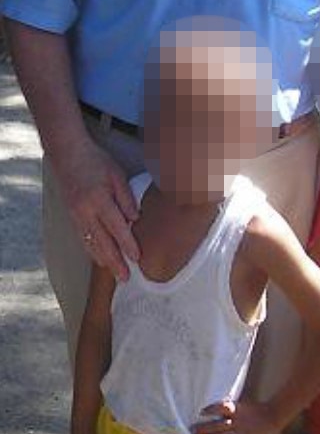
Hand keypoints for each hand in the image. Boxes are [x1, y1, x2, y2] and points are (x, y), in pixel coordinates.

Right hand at [57, 138, 139, 280]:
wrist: (68, 155)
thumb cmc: (96, 162)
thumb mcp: (117, 175)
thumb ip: (126, 198)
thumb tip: (136, 219)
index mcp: (99, 200)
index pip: (117, 228)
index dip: (128, 245)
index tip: (137, 259)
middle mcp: (86, 212)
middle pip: (102, 243)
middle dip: (115, 262)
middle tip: (126, 278)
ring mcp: (76, 216)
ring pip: (91, 244)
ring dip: (104, 261)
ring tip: (115, 274)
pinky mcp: (72, 217)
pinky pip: (83, 239)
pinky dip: (92, 251)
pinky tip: (100, 259)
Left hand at [191, 398, 279, 433]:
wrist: (273, 417)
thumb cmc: (258, 409)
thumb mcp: (244, 404)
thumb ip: (232, 407)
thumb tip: (218, 407)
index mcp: (237, 409)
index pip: (221, 408)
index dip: (210, 410)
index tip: (201, 412)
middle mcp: (237, 421)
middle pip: (216, 426)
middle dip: (203, 428)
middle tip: (192, 430)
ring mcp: (240, 432)